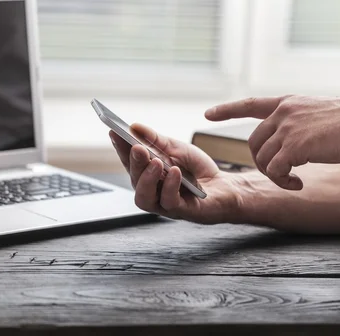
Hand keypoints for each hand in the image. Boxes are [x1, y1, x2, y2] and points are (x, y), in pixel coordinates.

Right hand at [109, 123, 244, 223]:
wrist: (225, 188)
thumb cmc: (197, 170)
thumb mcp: (176, 148)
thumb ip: (155, 139)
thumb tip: (134, 126)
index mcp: (147, 173)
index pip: (128, 161)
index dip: (120, 148)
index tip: (114, 132)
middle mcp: (151, 190)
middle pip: (134, 179)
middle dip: (134, 162)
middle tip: (137, 147)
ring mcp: (163, 203)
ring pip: (144, 197)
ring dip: (147, 178)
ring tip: (155, 162)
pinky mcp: (181, 211)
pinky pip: (169, 202)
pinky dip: (170, 186)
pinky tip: (175, 172)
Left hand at [205, 95, 339, 189]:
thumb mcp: (317, 111)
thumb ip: (297, 120)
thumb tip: (290, 137)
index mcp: (287, 103)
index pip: (250, 104)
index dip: (227, 109)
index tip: (208, 113)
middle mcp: (283, 113)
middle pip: (254, 141)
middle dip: (261, 161)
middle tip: (280, 174)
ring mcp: (287, 128)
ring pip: (263, 158)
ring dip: (275, 175)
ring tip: (292, 181)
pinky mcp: (294, 146)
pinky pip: (276, 170)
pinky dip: (283, 181)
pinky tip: (297, 184)